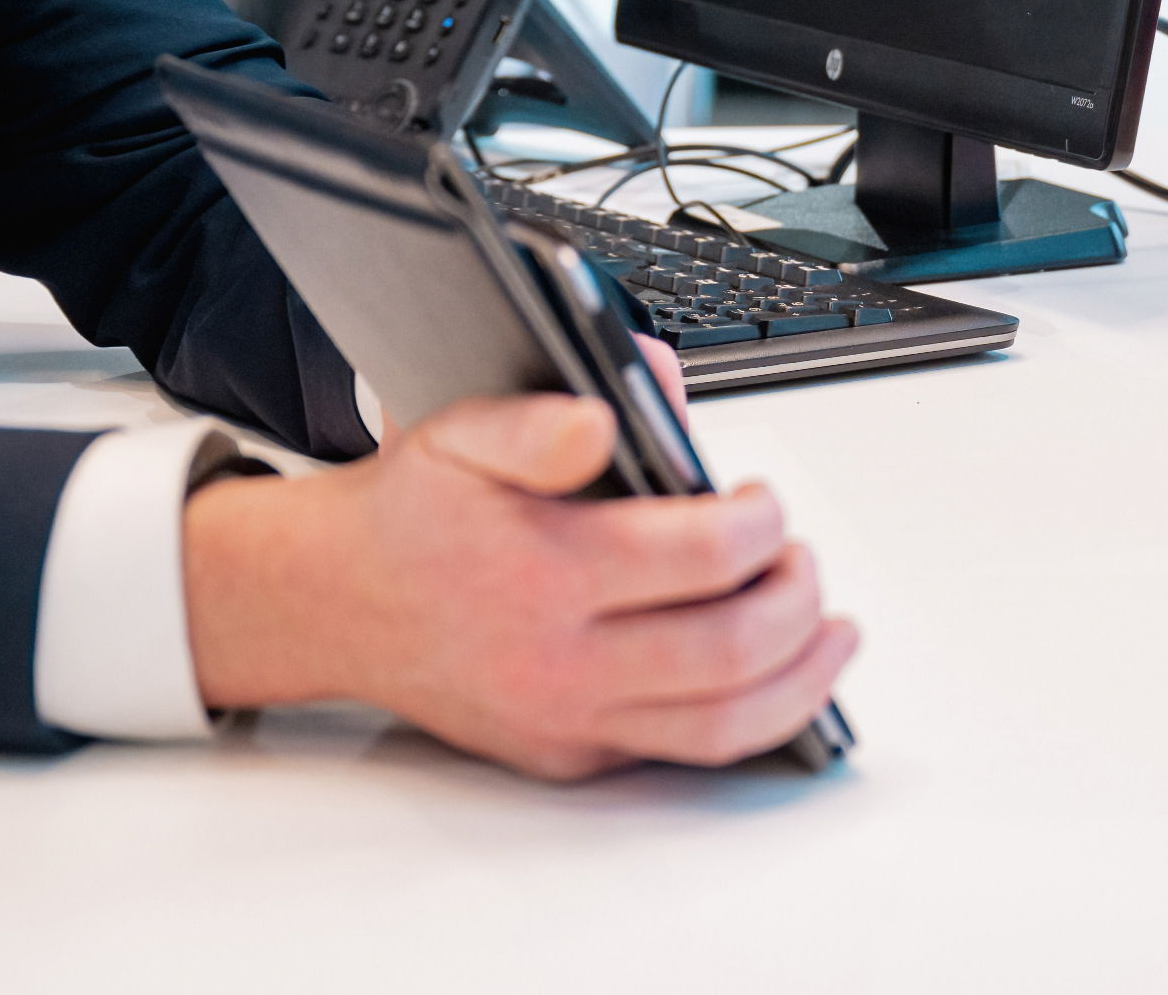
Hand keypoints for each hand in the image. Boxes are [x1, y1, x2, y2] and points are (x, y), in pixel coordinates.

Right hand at [181, 392, 855, 776]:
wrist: (335, 602)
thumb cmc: (414, 514)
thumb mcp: (463, 430)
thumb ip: (543, 418)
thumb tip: (607, 414)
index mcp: (545, 570)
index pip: (702, 556)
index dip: (760, 523)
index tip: (763, 500)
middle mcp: (561, 659)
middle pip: (732, 651)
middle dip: (797, 602)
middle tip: (802, 561)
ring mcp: (570, 717)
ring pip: (723, 726)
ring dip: (804, 681)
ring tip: (832, 633)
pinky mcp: (570, 754)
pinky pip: (682, 753)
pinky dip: (751, 718)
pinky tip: (777, 673)